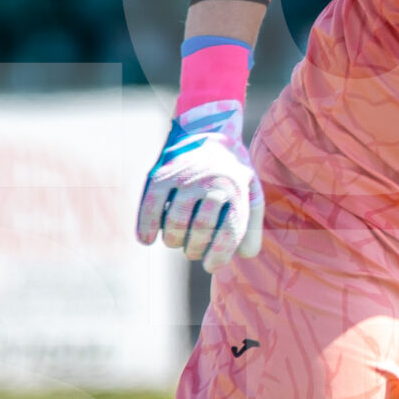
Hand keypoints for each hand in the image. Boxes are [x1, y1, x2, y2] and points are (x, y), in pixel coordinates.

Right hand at [134, 101, 263, 271]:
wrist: (208, 132)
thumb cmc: (231, 174)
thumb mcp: (250, 193)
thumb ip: (251, 225)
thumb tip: (245, 255)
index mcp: (237, 190)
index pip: (229, 232)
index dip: (219, 255)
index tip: (210, 266)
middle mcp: (212, 183)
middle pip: (201, 230)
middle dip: (195, 249)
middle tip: (192, 252)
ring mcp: (186, 178)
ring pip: (177, 223)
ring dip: (174, 242)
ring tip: (176, 243)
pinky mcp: (163, 175)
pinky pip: (152, 206)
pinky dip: (147, 227)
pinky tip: (147, 239)